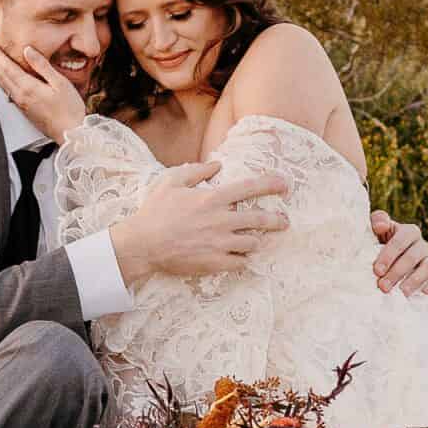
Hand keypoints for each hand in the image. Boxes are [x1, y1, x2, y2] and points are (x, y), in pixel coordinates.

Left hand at [0, 39, 88, 142]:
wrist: (70, 133)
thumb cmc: (70, 108)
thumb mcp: (60, 82)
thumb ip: (42, 66)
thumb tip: (28, 50)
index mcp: (28, 87)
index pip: (7, 66)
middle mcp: (20, 96)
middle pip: (0, 74)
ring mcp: (20, 103)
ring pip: (1, 83)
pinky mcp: (23, 109)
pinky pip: (6, 91)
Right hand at [111, 161, 290, 281]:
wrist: (142, 245)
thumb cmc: (154, 212)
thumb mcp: (171, 182)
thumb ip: (196, 170)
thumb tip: (217, 164)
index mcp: (212, 199)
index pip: (250, 188)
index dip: (271, 185)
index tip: (285, 185)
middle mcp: (221, 220)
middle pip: (260, 219)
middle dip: (277, 220)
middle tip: (284, 221)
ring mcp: (220, 243)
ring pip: (253, 243)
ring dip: (256, 241)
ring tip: (256, 241)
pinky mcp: (215, 263)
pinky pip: (241, 262)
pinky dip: (243, 259)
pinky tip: (241, 257)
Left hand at [370, 210, 427, 295]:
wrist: (390, 256)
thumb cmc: (381, 241)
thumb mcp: (377, 228)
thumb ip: (377, 220)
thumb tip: (381, 225)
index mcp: (409, 231)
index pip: (400, 241)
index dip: (388, 256)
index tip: (377, 271)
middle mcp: (422, 244)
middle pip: (412, 257)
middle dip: (397, 272)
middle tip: (383, 286)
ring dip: (414, 280)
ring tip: (401, 293)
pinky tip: (425, 293)